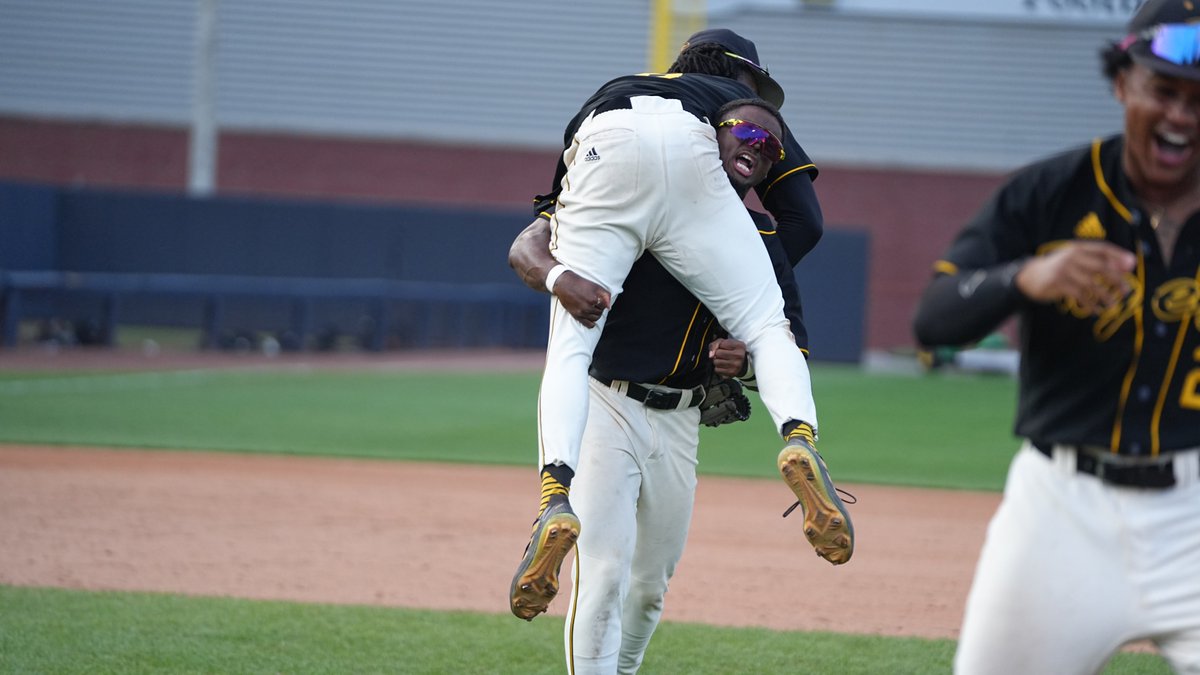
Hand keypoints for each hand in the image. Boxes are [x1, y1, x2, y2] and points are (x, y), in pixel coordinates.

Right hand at [554, 271, 610, 327]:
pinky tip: (590, 317)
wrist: (564, 284)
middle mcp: (587, 307)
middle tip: (596, 305)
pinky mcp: (576, 315)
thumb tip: (609, 308)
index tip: (599, 300)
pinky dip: (591, 323)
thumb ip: (606, 296)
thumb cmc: (580, 284)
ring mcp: (581, 312)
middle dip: (599, 309)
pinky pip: (587, 324)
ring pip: (595, 319)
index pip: (604, 307)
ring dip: (596, 315)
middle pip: (599, 313)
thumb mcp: (596, 286)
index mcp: (593, 299)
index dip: (602, 303)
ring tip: (593, 309)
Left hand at [708, 338, 746, 377]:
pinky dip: (718, 368)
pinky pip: (716, 370)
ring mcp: (736, 365)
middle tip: (723, 355)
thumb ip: (715, 344)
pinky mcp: (732, 373)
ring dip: (716, 361)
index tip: (726, 347)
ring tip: (723, 360)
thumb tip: (710, 355)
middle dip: (717, 353)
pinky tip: (724, 366)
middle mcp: (739, 356)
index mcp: (739, 345)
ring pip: (715, 362)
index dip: (720, 346)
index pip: (721, 344)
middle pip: (717, 353)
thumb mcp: (725, 342)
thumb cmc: (731, 350)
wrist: (741, 363)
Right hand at [1015, 241, 1135, 313]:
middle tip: (1126, 291)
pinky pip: (1080, 296)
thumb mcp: (1074, 260)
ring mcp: (1064, 271)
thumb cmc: (1057, 269)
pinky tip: (1096, 310)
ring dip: (1105, 296)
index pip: (1102, 249)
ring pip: (1092, 284)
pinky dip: (1090, 304)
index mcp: (1077, 248)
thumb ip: (1096, 261)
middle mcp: (1072, 257)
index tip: (1132, 265)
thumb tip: (1125, 266)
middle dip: (1116, 279)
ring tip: (1114, 305)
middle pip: (1101, 267)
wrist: (1029, 276)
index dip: (1118, 256)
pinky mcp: (1058, 284)